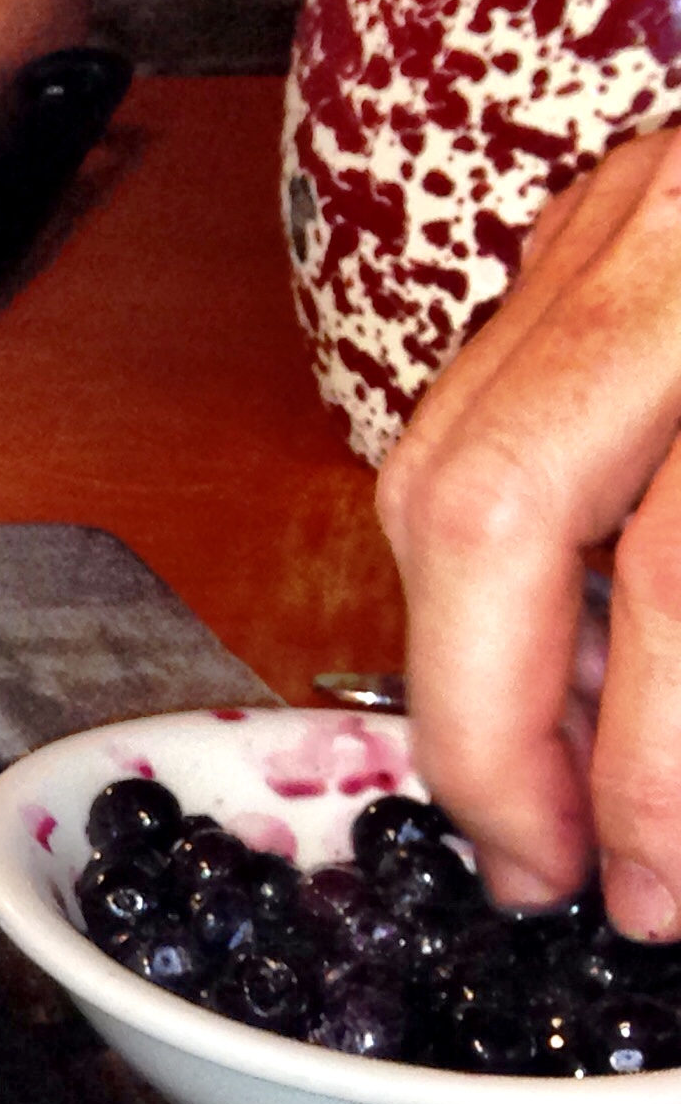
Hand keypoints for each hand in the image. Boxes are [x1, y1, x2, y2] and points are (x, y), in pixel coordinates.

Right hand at [377, 128, 680, 934]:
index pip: (676, 574)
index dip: (649, 768)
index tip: (654, 893)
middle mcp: (680, 244)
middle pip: (483, 503)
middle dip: (483, 726)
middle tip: (536, 866)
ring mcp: (624, 210)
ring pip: (446, 455)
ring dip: (472, 651)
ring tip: (543, 786)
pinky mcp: (604, 215)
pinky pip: (490, 403)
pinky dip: (503, 551)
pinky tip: (571, 646)